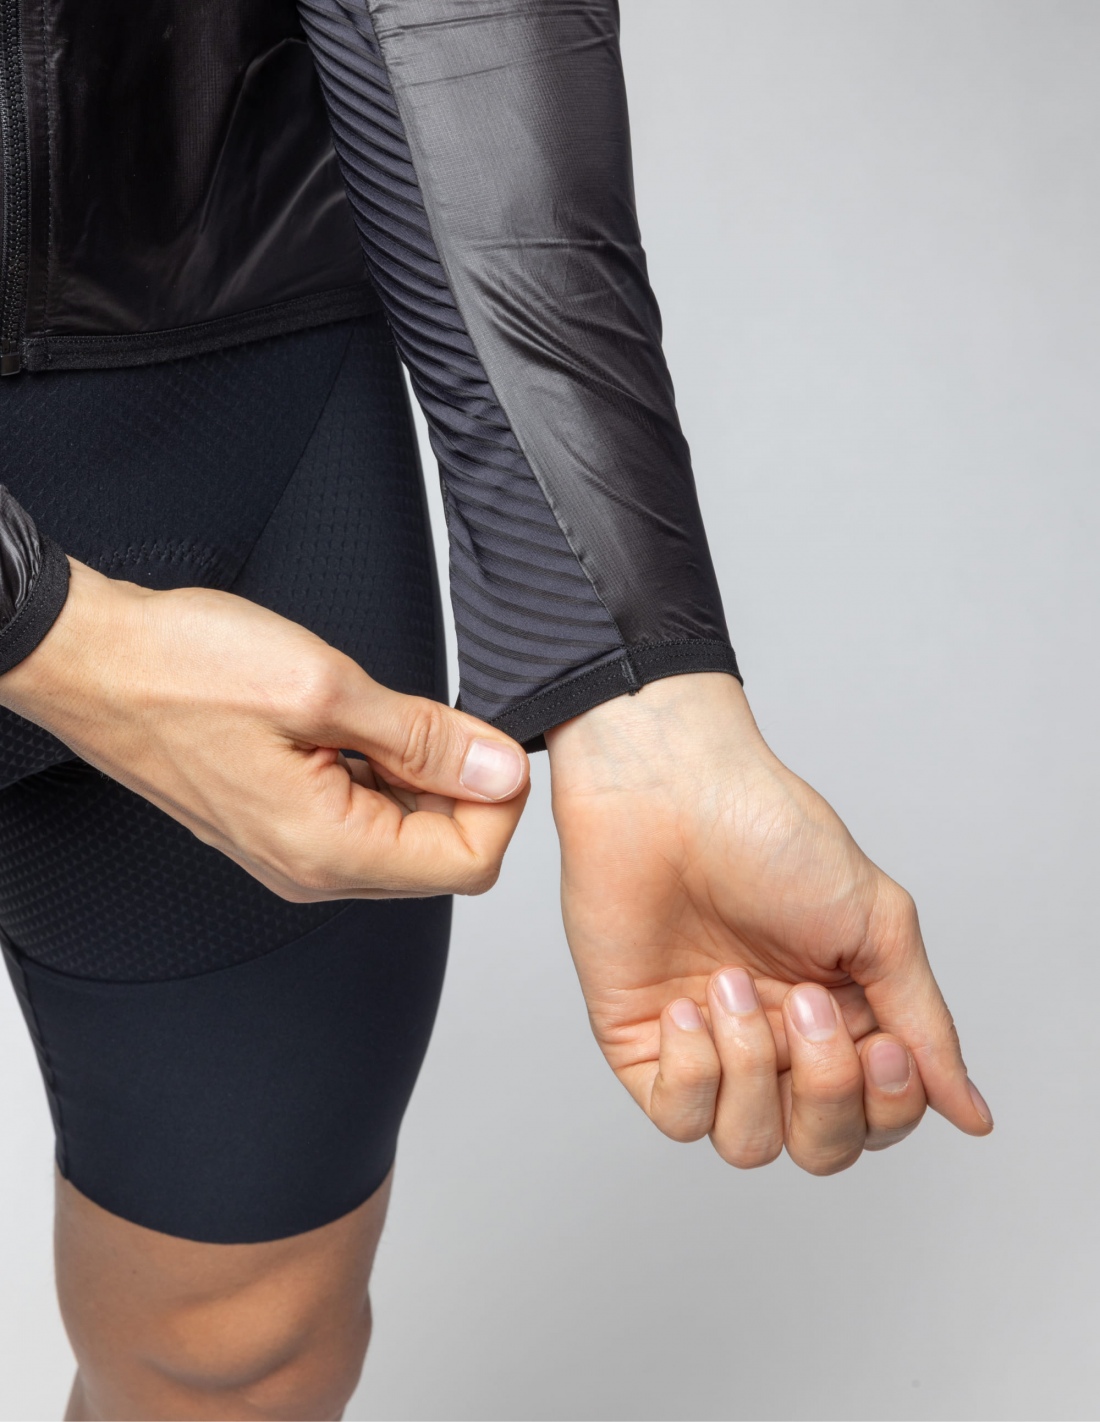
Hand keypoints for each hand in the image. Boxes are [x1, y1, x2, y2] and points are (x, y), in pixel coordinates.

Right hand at [0, 560, 528, 899]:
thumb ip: (425, 738)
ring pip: (404, 836)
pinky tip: (354, 727)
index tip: (489, 742)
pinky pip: (363, 819)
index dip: (497, 801)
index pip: (470, 863)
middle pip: (442, 856)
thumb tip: (499, 768)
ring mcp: (293, 853)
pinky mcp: (281, 826)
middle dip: (461, 788)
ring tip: (379, 716)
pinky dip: (381, 774)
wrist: (95, 662)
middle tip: (434, 718)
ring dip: (419, 777)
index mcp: (329, 851)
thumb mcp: (324, 688)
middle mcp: (312, 870)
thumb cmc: (183, 671)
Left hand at [547, 673, 990, 1174]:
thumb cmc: (773, 834)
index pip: (879, 1118)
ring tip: (729, 981)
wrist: (670, 791)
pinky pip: (677, 1115)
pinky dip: (692, 1069)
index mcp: (842, 1017)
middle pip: (820, 1148)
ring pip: (748, 1143)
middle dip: (823, 1092)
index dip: (887, 1103)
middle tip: (805, 1001)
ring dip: (750, 1066)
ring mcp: (709, 1047)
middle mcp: (778, 1043)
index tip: (879, 1041)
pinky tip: (685, 1002)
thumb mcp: (875, 923)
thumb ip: (924, 1023)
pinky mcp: (642, 1043)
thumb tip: (973, 1114)